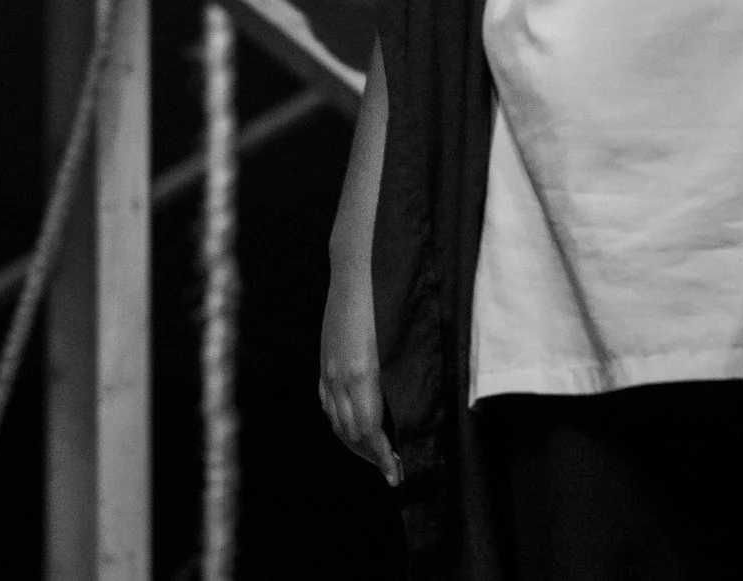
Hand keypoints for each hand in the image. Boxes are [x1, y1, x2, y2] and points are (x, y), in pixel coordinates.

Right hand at [319, 254, 402, 484]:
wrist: (357, 267)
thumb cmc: (387, 299)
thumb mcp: (403, 342)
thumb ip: (406, 378)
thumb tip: (419, 412)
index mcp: (362, 372)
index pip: (369, 430)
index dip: (382, 457)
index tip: (396, 474)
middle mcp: (339, 375)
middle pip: (350, 432)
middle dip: (370, 456)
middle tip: (392, 472)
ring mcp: (328, 367)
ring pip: (336, 420)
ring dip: (354, 443)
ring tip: (375, 455)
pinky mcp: (324, 360)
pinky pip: (327, 402)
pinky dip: (340, 422)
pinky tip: (353, 427)